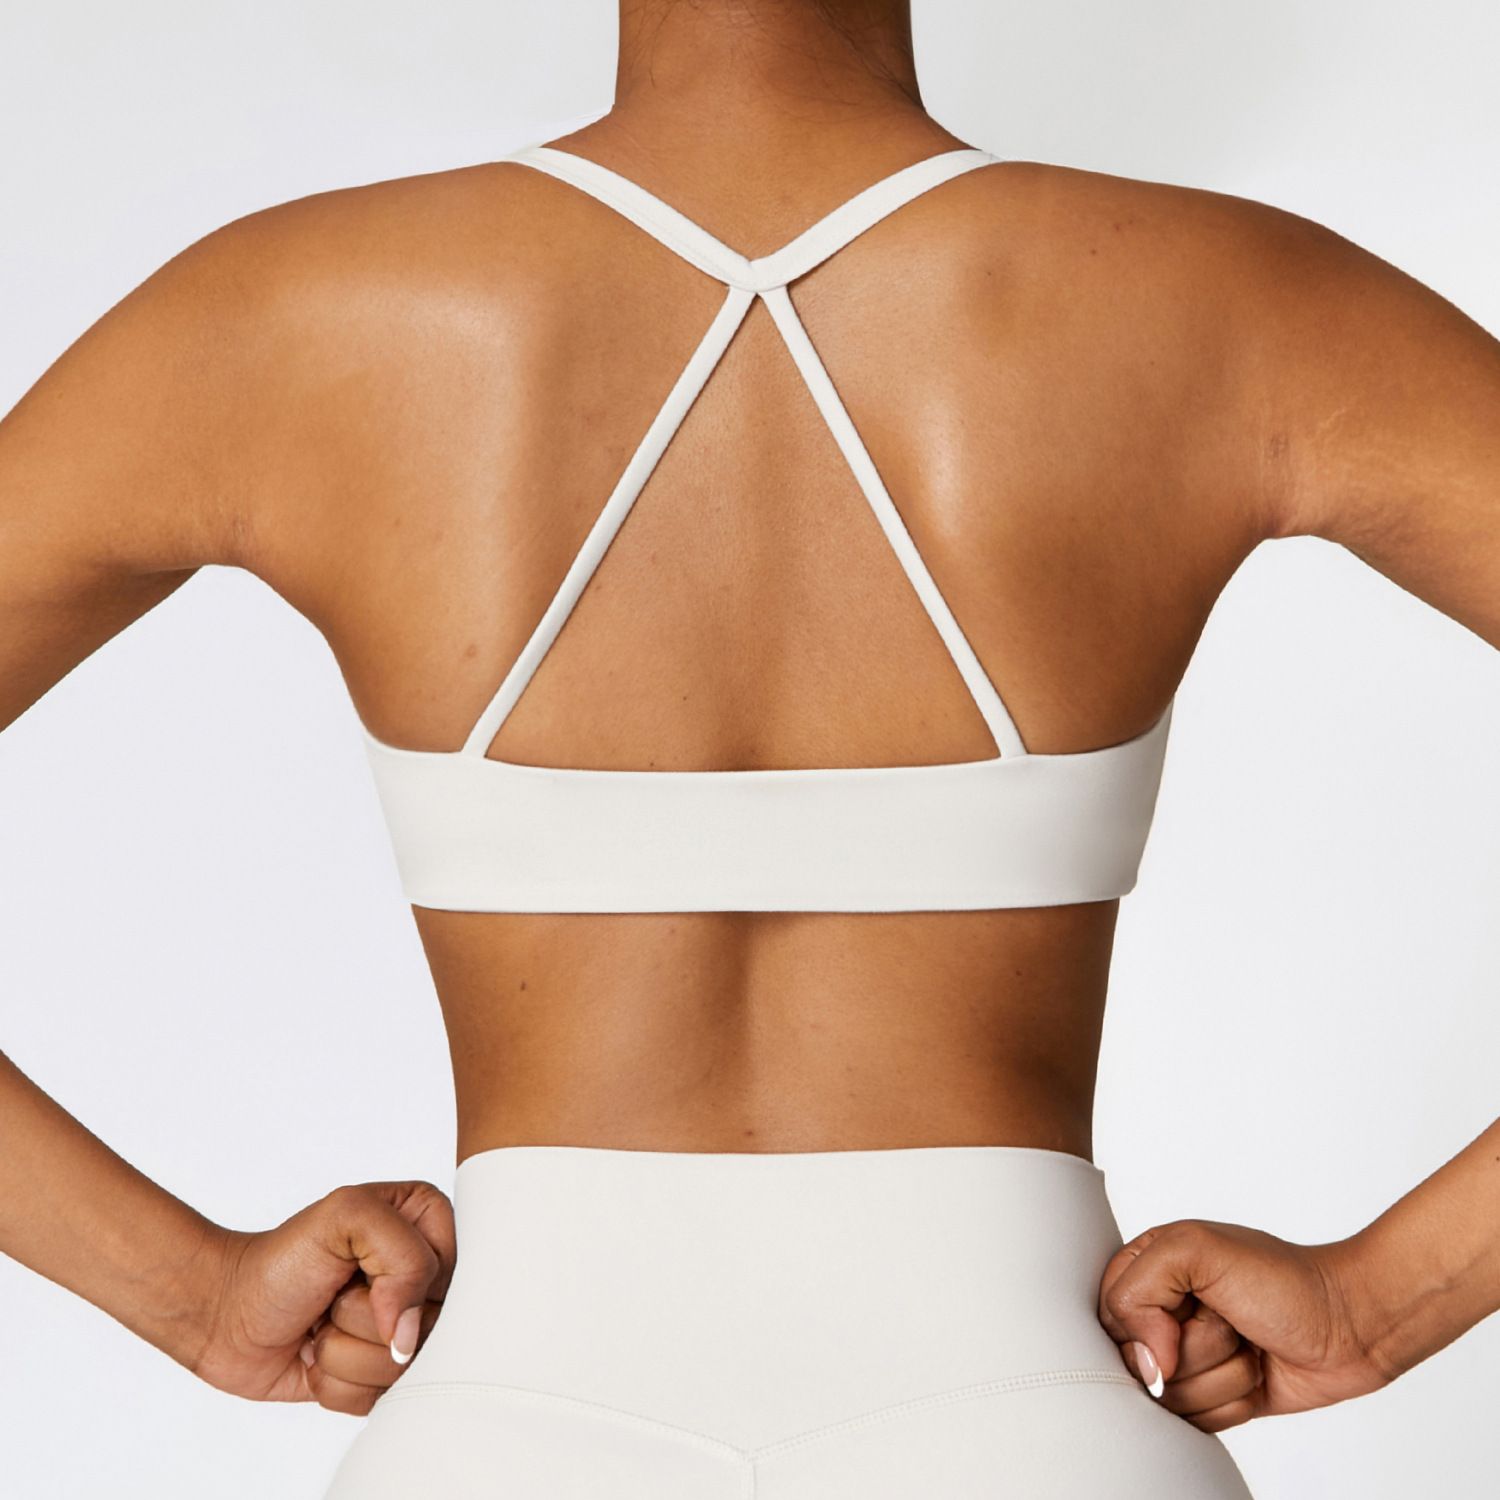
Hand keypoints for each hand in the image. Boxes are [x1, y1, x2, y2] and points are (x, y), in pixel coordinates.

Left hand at [190, 1180, 455, 1413]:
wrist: (226, 1311)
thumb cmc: (282, 1258)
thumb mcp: (346, 1217)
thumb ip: (403, 1255)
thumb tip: (408, 1336)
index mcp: (428, 1226)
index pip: (453, 1272)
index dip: (408, 1283)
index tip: (365, 1269)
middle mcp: (423, 1279)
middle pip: (430, 1327)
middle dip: (369, 1321)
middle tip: (336, 1297)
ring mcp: (402, 1330)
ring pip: (402, 1370)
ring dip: (345, 1352)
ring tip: (322, 1325)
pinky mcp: (379, 1375)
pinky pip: (377, 1401)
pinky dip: (336, 1383)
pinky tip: (319, 1355)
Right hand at [1096, 1219, 1387, 1431]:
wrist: (1351, 1324)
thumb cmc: (1283, 1279)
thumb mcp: (1198, 1249)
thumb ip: (1140, 1288)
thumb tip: (1148, 1366)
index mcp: (1147, 1267)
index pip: (1109, 1315)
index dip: (1145, 1330)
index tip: (1184, 1316)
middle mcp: (1162, 1311)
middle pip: (1138, 1365)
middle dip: (1192, 1352)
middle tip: (1227, 1321)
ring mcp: (1188, 1355)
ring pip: (1172, 1400)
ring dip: (1221, 1377)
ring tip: (1247, 1344)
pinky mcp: (1214, 1393)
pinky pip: (1198, 1423)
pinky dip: (1233, 1402)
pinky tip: (1256, 1373)